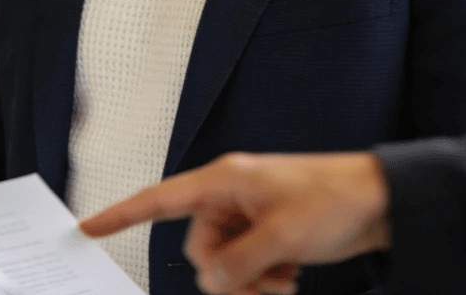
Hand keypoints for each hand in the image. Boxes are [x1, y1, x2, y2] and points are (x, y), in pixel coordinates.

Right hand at [78, 151, 390, 294]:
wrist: (378, 202)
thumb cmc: (332, 199)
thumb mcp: (281, 236)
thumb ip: (237, 261)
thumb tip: (209, 280)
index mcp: (222, 182)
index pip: (160, 199)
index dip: (121, 214)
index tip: (88, 228)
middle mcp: (228, 199)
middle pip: (196, 249)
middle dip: (225, 275)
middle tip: (262, 281)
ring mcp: (246, 218)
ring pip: (221, 265)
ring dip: (248, 283)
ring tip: (282, 280)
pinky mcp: (263, 236)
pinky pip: (243, 269)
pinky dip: (262, 282)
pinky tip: (287, 278)